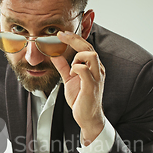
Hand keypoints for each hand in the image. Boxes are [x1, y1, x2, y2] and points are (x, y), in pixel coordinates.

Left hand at [51, 31, 105, 145]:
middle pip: (89, 47)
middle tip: (61, 35)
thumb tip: (54, 56)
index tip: (61, 34)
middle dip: (74, 39)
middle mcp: (98, 70)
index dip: (74, 39)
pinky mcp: (91, 86)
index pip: (86, 47)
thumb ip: (63, 67)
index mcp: (94, 67)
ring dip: (78, 57)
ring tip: (71, 68)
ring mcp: (96, 78)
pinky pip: (85, 71)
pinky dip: (76, 68)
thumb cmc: (82, 99)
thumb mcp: (70, 80)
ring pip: (91, 56)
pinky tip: (71, 73)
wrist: (88, 118)